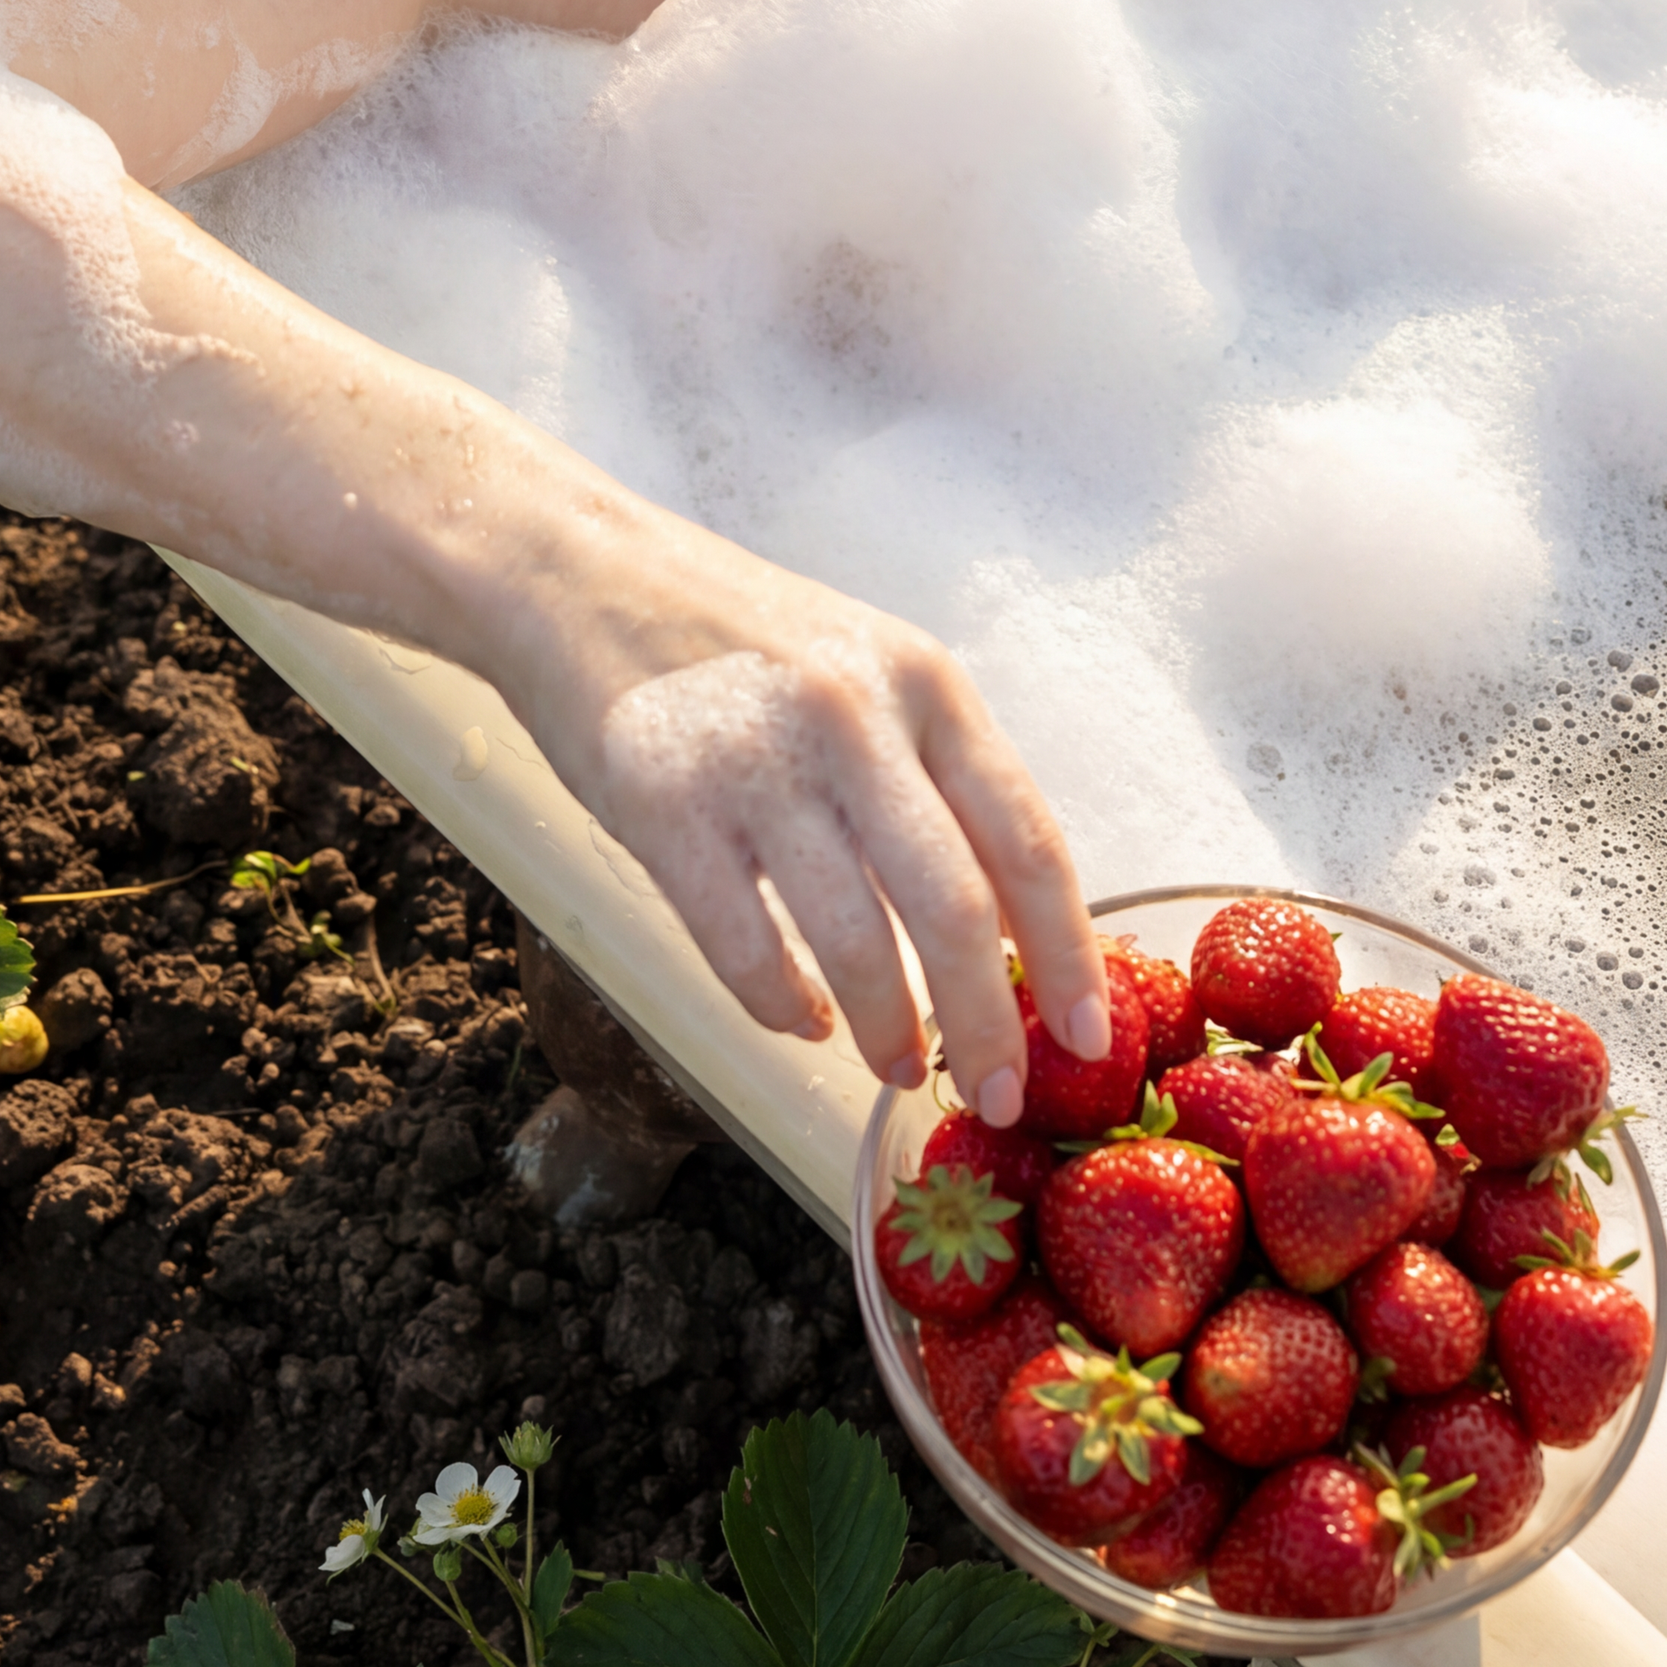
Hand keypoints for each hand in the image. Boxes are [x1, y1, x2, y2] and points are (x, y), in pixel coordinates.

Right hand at [503, 521, 1108, 1119]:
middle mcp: (854, 718)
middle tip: (1000, 1091)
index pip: (1028, 841)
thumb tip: (1007, 924)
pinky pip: (746, 951)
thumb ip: (935, 774)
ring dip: (888, 1031)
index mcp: (924, 682)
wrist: (577, 575)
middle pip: (955, 910)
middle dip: (988, 1025)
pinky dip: (782, 1008)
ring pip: (857, 944)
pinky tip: (801, 1020)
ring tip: (898, 1066)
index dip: (1067, 954)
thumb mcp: (865, 668)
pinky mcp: (666, 810)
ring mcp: (758, 764)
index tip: (1089, 1036)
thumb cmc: (731, 633)